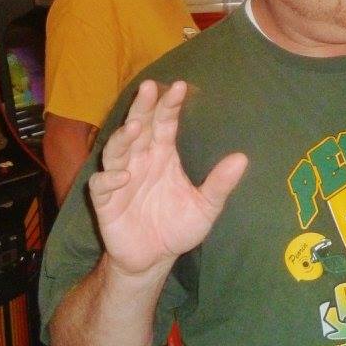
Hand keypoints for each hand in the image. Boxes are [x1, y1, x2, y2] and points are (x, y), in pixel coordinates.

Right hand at [89, 80, 247, 276]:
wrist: (154, 258)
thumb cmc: (178, 226)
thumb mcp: (206, 207)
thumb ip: (220, 184)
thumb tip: (242, 159)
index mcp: (163, 155)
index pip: (165, 123)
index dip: (170, 105)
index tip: (180, 86)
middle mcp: (140, 160)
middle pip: (138, 127)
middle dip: (143, 107)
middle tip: (149, 87)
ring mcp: (120, 179)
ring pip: (116, 150)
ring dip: (123, 137)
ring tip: (135, 126)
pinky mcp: (106, 202)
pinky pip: (102, 185)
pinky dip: (110, 178)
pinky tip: (124, 176)